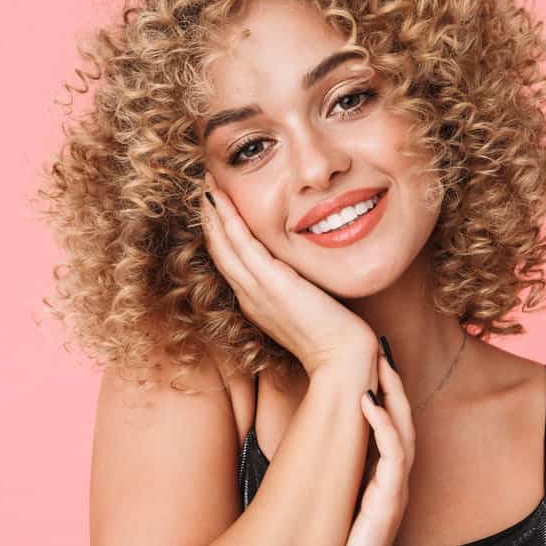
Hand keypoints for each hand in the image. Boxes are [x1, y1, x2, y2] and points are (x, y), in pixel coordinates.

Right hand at [201, 172, 376, 374]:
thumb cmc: (334, 338)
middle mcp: (249, 296)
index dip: (220, 234)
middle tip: (203, 188)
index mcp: (256, 302)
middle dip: (209, 218)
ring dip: (212, 212)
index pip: (230, 261)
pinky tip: (220, 199)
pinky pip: (241, 244)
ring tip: (206, 185)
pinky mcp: (271, 284)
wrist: (342, 360)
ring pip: (224, 244)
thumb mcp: (308, 308)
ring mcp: (257, 290)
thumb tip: (303, 274)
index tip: (217, 208)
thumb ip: (299, 290)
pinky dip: (227, 220)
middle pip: (219, 251)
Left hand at [346, 352, 414, 545]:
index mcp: (381, 478)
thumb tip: (306, 434)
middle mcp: (394, 483)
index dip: (386, 394)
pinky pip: (395, 457)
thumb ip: (330, 467)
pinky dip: (384, 425)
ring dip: (393, 397)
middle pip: (403, 422)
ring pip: (404, 433)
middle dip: (394, 386)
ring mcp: (395, 493)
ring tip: (381, 367)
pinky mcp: (389, 504)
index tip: (374, 363)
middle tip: (382, 352)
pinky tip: (370, 401)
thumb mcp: (332, 495)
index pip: (391, 426)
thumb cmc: (334, 538)